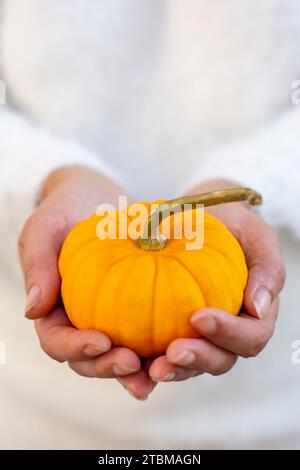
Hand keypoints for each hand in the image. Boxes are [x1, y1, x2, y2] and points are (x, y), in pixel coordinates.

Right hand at [19, 166, 154, 399]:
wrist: (98, 199)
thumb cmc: (67, 209)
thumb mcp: (46, 227)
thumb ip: (37, 264)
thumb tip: (33, 310)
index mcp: (52, 309)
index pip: (57, 340)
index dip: (76, 348)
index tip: (102, 340)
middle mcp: (79, 321)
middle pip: (88, 359)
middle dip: (108, 367)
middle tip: (134, 363)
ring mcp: (107, 320)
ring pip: (118, 355)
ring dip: (137, 370)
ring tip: (160, 370)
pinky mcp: (134, 312)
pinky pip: (146, 334)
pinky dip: (161, 346)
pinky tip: (182, 348)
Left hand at [148, 179, 285, 382]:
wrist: (195, 215)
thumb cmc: (228, 223)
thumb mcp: (253, 234)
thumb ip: (267, 267)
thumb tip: (258, 307)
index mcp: (251, 314)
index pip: (250, 336)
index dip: (229, 334)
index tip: (199, 316)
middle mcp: (226, 331)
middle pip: (220, 359)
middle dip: (198, 359)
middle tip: (172, 352)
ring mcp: (197, 336)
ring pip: (188, 364)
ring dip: (171, 369)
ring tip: (147, 365)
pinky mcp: (167, 333)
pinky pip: (158, 354)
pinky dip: (144, 363)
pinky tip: (127, 358)